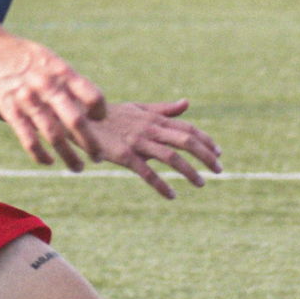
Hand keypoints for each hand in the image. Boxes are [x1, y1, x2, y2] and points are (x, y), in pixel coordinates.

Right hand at [0, 33, 105, 171]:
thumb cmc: (24, 55)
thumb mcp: (50, 58)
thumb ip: (67, 80)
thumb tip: (88, 103)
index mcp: (62, 72)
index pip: (92, 96)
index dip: (100, 111)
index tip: (99, 119)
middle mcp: (47, 86)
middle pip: (76, 121)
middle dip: (91, 144)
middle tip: (99, 157)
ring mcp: (28, 100)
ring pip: (54, 136)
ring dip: (69, 156)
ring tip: (78, 167)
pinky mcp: (10, 111)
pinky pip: (29, 140)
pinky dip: (41, 155)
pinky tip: (50, 161)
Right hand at [78, 97, 220, 198]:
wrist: (79, 119)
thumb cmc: (109, 115)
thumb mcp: (138, 108)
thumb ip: (163, 109)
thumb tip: (186, 103)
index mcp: (154, 118)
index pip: (188, 129)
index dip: (206, 140)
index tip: (219, 153)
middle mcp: (149, 128)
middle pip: (186, 141)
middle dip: (206, 155)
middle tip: (220, 169)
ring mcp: (137, 142)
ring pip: (171, 157)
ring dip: (190, 171)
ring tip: (202, 184)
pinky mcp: (124, 155)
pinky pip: (146, 172)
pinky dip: (161, 185)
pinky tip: (171, 195)